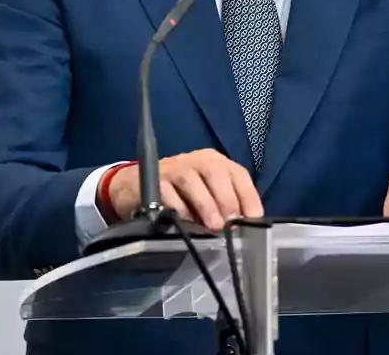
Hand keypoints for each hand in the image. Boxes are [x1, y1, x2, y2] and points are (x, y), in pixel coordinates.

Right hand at [107, 149, 263, 230]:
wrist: (135, 186)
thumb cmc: (178, 193)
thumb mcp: (205, 195)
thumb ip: (223, 207)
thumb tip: (240, 227)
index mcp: (214, 162)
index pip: (237, 174)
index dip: (248, 196)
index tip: (253, 219)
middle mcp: (196, 160)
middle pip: (215, 173)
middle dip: (226, 200)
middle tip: (230, 224)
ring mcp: (173, 168)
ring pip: (192, 181)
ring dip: (205, 205)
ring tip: (213, 226)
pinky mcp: (153, 180)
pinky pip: (167, 193)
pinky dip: (178, 209)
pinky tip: (184, 223)